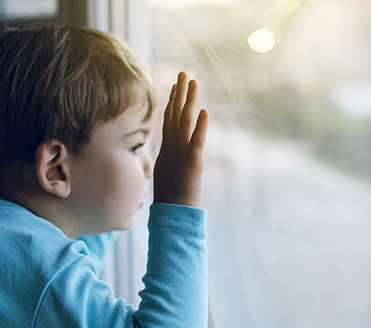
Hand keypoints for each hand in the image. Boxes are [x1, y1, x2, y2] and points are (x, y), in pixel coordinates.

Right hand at [153, 71, 208, 207]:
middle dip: (179, 92)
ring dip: (189, 101)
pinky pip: (197, 141)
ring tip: (193, 82)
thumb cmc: (170, 195)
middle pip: (175, 113)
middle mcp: (172, 146)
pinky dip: (202, 126)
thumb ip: (167, 157)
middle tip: (183, 73)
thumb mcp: (166, 171)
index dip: (171, 101)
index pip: (168, 119)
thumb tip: (166, 154)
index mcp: (167, 147)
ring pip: (185, 121)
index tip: (174, 85)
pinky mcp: (193, 161)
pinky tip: (205, 111)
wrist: (172, 211)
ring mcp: (181, 152)